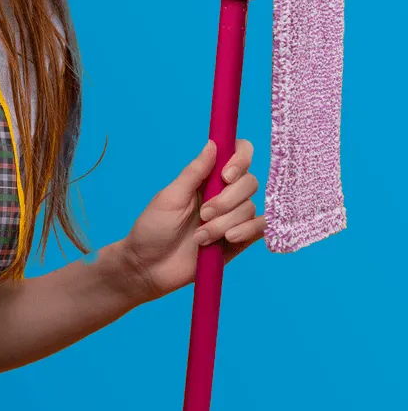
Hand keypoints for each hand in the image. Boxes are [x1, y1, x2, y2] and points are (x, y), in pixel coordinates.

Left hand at [119, 140, 265, 302]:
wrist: (149, 267)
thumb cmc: (153, 228)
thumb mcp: (169, 197)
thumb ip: (194, 172)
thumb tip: (213, 144)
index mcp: (205, 178)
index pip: (237, 155)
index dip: (240, 160)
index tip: (225, 176)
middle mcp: (223, 194)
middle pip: (249, 182)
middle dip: (227, 199)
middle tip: (203, 214)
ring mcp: (233, 217)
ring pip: (250, 208)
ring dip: (225, 223)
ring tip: (200, 236)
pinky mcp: (240, 239)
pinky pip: (260, 228)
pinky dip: (246, 231)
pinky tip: (227, 239)